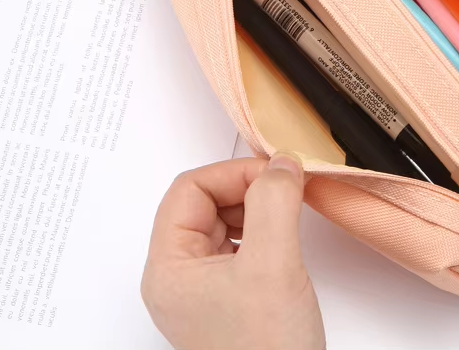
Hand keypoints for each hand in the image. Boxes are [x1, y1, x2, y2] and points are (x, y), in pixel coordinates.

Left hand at [141, 154, 324, 349]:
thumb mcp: (273, 265)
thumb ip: (274, 203)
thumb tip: (282, 163)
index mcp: (169, 268)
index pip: (189, 191)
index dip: (232, 173)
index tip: (275, 173)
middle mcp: (179, 276)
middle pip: (204, 203)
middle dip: (247, 188)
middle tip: (287, 188)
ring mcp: (202, 288)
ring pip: (222, 222)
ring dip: (256, 207)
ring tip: (288, 212)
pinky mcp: (227, 296)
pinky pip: (238, 244)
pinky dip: (262, 229)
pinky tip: (283, 237)